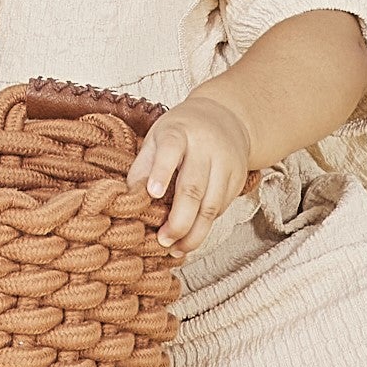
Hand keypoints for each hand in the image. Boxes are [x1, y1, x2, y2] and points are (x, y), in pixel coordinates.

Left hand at [132, 99, 256, 246]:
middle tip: (163, 240)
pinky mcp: (239, 177)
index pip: (170, 149)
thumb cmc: (181, 132)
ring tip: (177, 248)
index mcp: (178, 131)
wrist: (224, 118)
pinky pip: (222, 208)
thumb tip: (127, 199)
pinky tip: (192, 236)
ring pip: (212, 205)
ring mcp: (226, 162)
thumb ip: (142, 167)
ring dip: (195, 233)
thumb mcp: (156, 139)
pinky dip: (206, 225)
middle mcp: (205, 146)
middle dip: (178, 220)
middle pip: (193, 187)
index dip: (161, 171)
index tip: (152, 193)